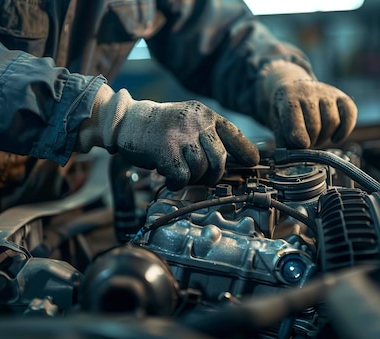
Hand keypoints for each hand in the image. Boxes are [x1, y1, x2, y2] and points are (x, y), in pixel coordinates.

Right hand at [78, 86, 258, 190]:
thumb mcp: (187, 121)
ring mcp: (181, 136)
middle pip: (219, 159)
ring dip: (192, 179)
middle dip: (213, 175)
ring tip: (179, 173)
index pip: (233, 133)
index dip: (246, 150)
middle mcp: (195, 122)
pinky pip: (182, 177)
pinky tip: (169, 178)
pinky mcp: (165, 151)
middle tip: (202, 178)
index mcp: (204, 114)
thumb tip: (230, 162)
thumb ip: (207, 136)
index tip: (253, 162)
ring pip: (201, 170)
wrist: (125, 122)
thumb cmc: (159, 128)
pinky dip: (176, 183)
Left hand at [260, 61, 356, 147]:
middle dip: (311, 141)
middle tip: (307, 143)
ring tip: (317, 138)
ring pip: (332, 122)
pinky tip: (335, 138)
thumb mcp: (277, 126)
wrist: (293, 89)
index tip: (302, 146)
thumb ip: (284, 142)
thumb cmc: (285, 113)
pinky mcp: (341, 96)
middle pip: (315, 125)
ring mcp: (326, 93)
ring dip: (325, 137)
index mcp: (288, 99)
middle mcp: (308, 92)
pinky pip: (350, 115)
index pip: (295, 120)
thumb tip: (293, 158)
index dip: (298, 137)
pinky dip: (344, 131)